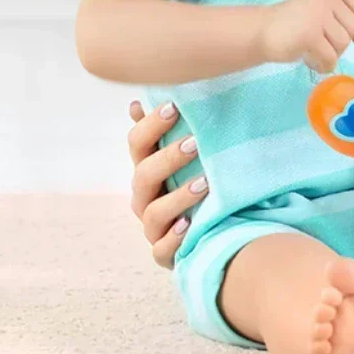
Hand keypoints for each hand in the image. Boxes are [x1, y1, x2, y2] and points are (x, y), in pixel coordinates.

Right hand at [127, 100, 207, 268]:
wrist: (216, 227)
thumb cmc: (199, 181)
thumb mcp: (189, 153)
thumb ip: (170, 128)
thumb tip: (141, 99)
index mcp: (147, 168)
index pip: (137, 143)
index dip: (151, 125)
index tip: (175, 107)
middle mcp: (144, 197)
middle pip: (144, 175)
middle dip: (169, 158)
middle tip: (197, 142)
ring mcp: (152, 227)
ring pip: (152, 213)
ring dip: (177, 198)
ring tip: (205, 183)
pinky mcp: (164, 253)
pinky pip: (162, 249)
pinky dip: (175, 237)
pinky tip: (191, 224)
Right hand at [261, 0, 353, 72]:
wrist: (261, 30)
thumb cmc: (293, 22)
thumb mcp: (319, 7)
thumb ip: (342, 13)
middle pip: (353, 28)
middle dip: (343, 42)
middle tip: (326, 45)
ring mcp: (318, 16)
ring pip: (343, 44)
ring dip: (332, 54)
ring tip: (317, 52)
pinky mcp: (310, 35)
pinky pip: (330, 57)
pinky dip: (325, 65)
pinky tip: (314, 62)